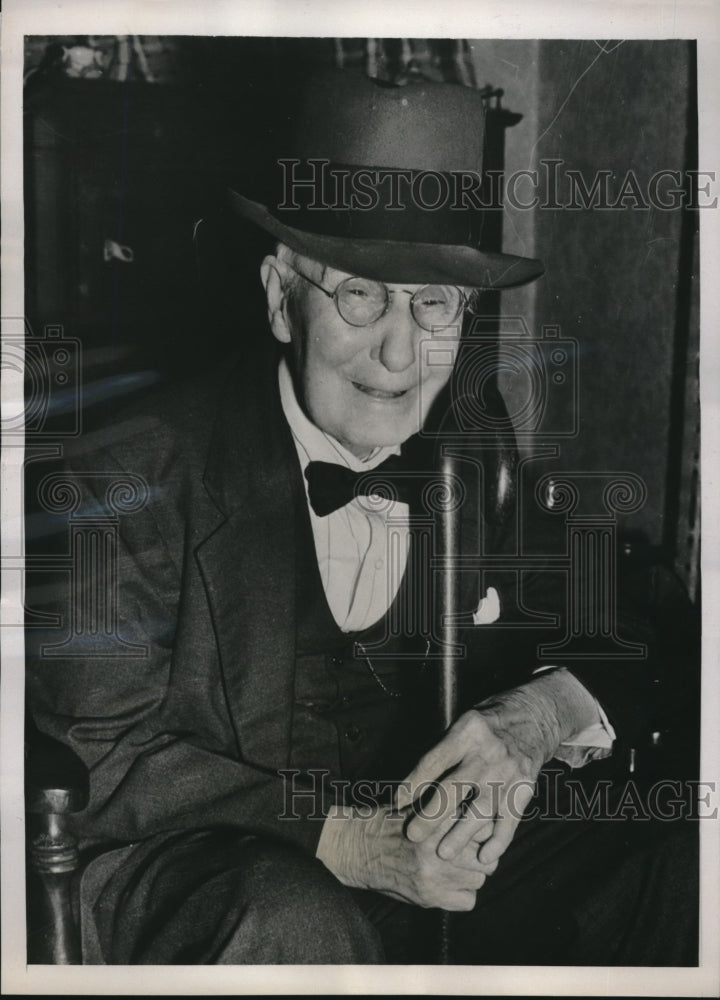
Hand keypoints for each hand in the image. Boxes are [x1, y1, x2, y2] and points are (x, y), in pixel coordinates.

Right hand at [317, 803, 497, 910]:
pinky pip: (468, 901)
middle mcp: (438, 847)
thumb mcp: (416, 803)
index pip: (483, 826)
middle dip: (480, 853)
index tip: (476, 829)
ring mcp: (435, 875)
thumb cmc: (388, 821)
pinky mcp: (429, 897)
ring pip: (479, 879)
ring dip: (471, 874)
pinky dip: (463, 895)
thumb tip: (481, 809)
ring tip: (457, 867)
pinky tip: (450, 884)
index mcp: (437, 819)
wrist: (356, 848)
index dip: (482, 828)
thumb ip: (447, 807)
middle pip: (485, 854)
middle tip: (469, 851)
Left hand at [395, 688, 559, 867]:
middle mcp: (487, 752)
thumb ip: (442, 752)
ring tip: (443, 853)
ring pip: (481, 809)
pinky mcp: (524, 788)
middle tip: (412, 835)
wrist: (534, 716)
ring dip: (461, 834)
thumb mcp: (463, 725)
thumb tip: (412, 787)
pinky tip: (484, 857)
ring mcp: (507, 772)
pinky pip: (510, 820)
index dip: (413, 784)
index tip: (397, 803)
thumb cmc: (488, 725)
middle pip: (454, 788)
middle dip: (431, 815)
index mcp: (466, 733)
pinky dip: (498, 841)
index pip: (434, 761)